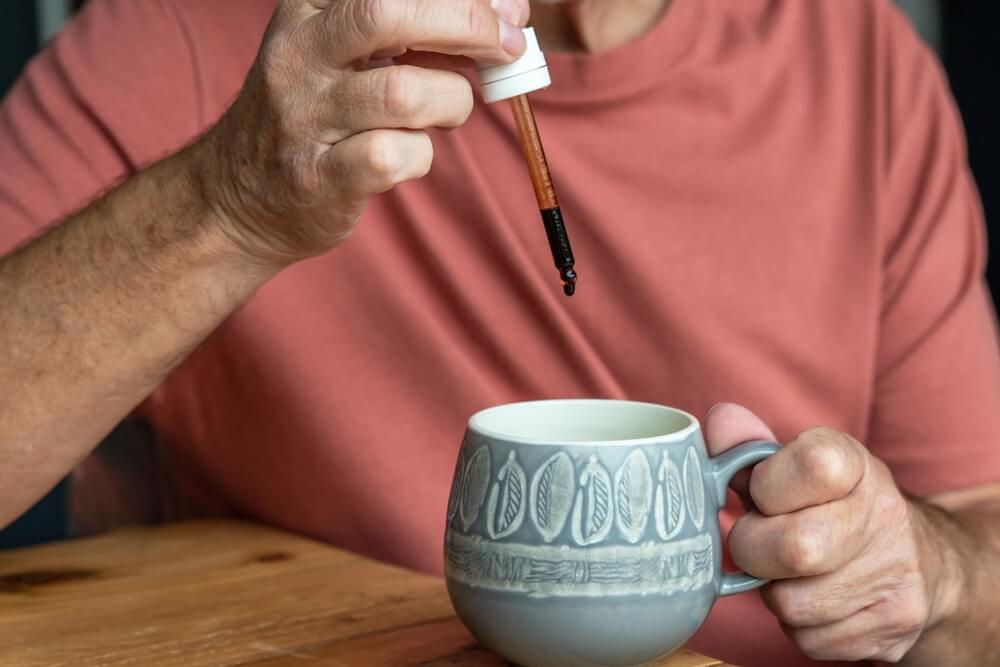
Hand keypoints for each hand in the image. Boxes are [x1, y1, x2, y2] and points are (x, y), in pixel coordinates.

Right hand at [197, 0, 528, 266]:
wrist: (237, 197)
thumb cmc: (314, 116)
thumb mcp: (339, 52)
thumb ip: (405, 30)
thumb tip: (500, 16)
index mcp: (308, 11)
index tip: (508, 7)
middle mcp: (299, 55)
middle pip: (389, 12)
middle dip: (467, 26)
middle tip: (506, 47)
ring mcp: (305, 118)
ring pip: (405, 93)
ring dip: (452, 101)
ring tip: (448, 111)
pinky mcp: (319, 177)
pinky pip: (393, 157)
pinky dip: (422, 156)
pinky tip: (412, 155)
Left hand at [707, 404, 960, 662]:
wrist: (922, 563)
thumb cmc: (833, 507)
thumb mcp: (796, 468)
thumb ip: (748, 447)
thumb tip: (719, 420)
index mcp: (856, 464)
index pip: (812, 466)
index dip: (768, 487)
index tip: (765, 496)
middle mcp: (885, 515)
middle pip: (796, 548)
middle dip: (756, 551)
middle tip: (760, 543)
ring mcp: (895, 575)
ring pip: (793, 604)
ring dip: (775, 592)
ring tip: (791, 572)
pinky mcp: (893, 627)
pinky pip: (809, 641)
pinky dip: (800, 626)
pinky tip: (817, 600)